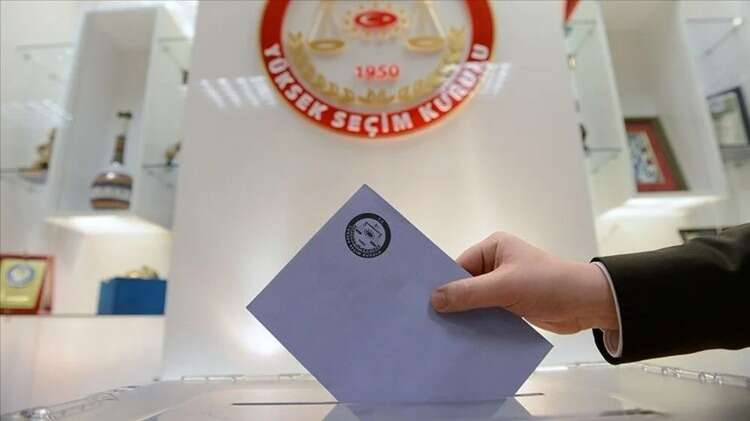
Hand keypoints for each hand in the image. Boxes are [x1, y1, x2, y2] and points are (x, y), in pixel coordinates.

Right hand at [430, 232, 618, 333]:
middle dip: (453, 302)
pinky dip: (479, 323)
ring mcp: (505, 285)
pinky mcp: (512, 304)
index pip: (458, 265)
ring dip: (466, 316)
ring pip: (475, 301)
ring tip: (442, 333)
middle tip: (428, 321)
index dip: (443, 283)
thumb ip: (469, 293)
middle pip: (465, 284)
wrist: (588, 304)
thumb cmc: (548, 285)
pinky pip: (488, 313)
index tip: (423, 302)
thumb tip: (434, 299)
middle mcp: (497, 263)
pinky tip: (464, 337)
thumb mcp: (505, 287)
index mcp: (494, 247)